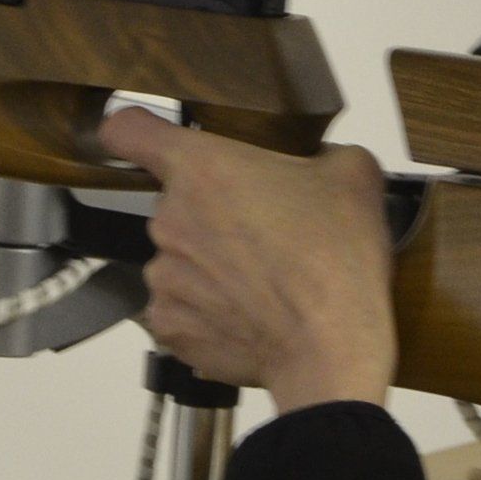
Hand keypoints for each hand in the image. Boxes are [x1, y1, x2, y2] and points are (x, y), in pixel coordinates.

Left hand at [95, 107, 396, 414]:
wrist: (331, 349)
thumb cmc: (335, 261)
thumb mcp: (353, 176)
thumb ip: (323, 152)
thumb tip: (321, 161)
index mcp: (201, 169)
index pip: (127, 131)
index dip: (137, 132)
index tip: (150, 142)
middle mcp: (168, 219)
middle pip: (174, 203)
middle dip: (212, 212)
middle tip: (263, 230)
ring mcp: (163, 277)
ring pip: (180, 258)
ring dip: (210, 264)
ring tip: (261, 282)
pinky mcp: (168, 325)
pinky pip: (181, 307)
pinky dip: (208, 311)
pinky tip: (248, 314)